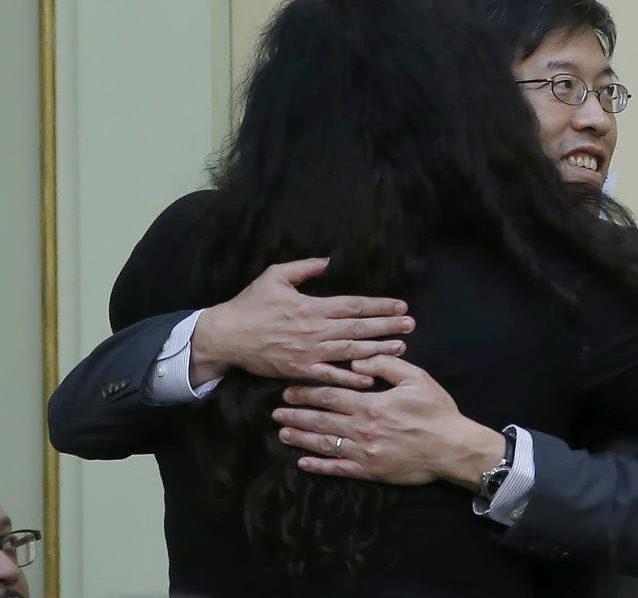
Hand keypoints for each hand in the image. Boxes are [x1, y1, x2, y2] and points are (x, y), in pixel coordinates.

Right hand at [189, 258, 414, 387]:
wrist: (226, 336)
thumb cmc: (251, 304)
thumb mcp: (275, 275)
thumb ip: (304, 268)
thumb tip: (329, 261)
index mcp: (311, 306)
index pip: (353, 306)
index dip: (379, 306)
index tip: (400, 305)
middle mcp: (314, 330)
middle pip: (358, 328)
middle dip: (388, 326)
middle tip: (411, 325)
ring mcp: (308, 353)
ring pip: (350, 352)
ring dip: (378, 350)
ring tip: (401, 347)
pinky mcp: (300, 371)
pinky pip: (330, 376)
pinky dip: (351, 377)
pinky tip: (371, 377)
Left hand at [272, 355, 504, 488]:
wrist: (453, 447)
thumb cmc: (436, 410)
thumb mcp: (415, 378)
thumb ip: (385, 365)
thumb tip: (357, 361)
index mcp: (370, 405)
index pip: (330, 396)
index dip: (307, 392)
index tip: (289, 390)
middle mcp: (362, 430)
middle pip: (321, 421)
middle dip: (296, 415)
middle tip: (276, 413)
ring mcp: (364, 453)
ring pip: (325, 444)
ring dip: (301, 439)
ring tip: (283, 434)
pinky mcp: (371, 471)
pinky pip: (339, 469)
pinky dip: (319, 466)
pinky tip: (304, 462)